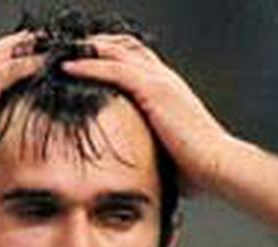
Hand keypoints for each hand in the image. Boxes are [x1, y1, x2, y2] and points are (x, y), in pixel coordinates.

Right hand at [0, 31, 44, 188]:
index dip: (13, 64)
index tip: (38, 69)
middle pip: (2, 52)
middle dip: (28, 51)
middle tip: (57, 56)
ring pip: (10, 52)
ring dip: (35, 51)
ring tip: (64, 55)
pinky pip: (13, 67)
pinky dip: (34, 63)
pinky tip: (55, 65)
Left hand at [61, 34, 232, 193]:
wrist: (218, 167)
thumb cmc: (197, 169)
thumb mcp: (166, 152)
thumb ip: (148, 149)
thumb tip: (132, 170)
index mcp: (169, 89)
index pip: (136, 59)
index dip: (110, 55)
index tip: (84, 61)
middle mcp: (165, 79)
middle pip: (125, 46)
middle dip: (95, 45)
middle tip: (67, 52)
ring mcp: (161, 81)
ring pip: (116, 50)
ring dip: (86, 49)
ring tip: (59, 54)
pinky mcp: (154, 90)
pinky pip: (114, 68)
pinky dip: (89, 64)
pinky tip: (68, 67)